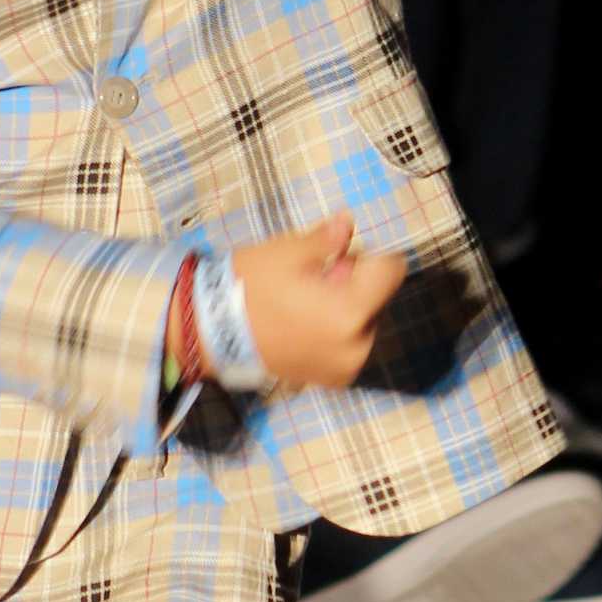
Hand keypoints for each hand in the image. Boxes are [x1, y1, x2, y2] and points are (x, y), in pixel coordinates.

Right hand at [231, 213, 407, 388]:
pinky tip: (302, 321)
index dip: (370, 255)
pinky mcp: (329, 379)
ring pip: (363, 320)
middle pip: (376, 297)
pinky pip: (347, 343)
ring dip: (345, 306)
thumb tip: (349, 222)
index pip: (392, 271)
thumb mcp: (290, 252)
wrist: (210, 332)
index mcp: (352, 314)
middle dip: (354, 282)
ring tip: (304, 301)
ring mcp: (344, 368)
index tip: (340, 255)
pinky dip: (334, 329)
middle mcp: (356, 347)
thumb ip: (329, 239)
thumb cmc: (250, 287)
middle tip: (314, 278)